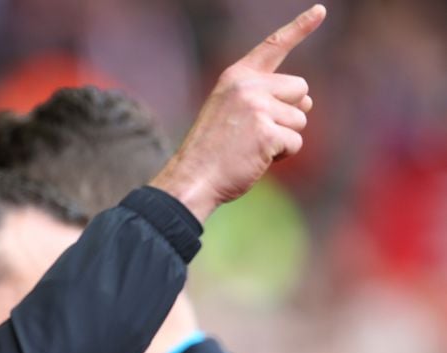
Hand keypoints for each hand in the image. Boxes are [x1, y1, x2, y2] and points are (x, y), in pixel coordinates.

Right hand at [150, 4, 326, 221]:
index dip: (299, 27)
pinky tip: (257, 158)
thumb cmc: (212, 149)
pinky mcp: (267, 132)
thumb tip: (308, 102)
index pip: (273, 46)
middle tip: (258, 131)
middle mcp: (247, 86)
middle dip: (289, 112)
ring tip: (252, 146)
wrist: (193, 176)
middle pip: (300, 89)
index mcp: (236, 77)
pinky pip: (295, 142)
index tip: (320, 10)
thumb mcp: (229, 110)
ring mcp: (257, 108)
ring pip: (300, 119)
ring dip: (285, 137)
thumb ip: (263, 97)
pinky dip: (282, 155)